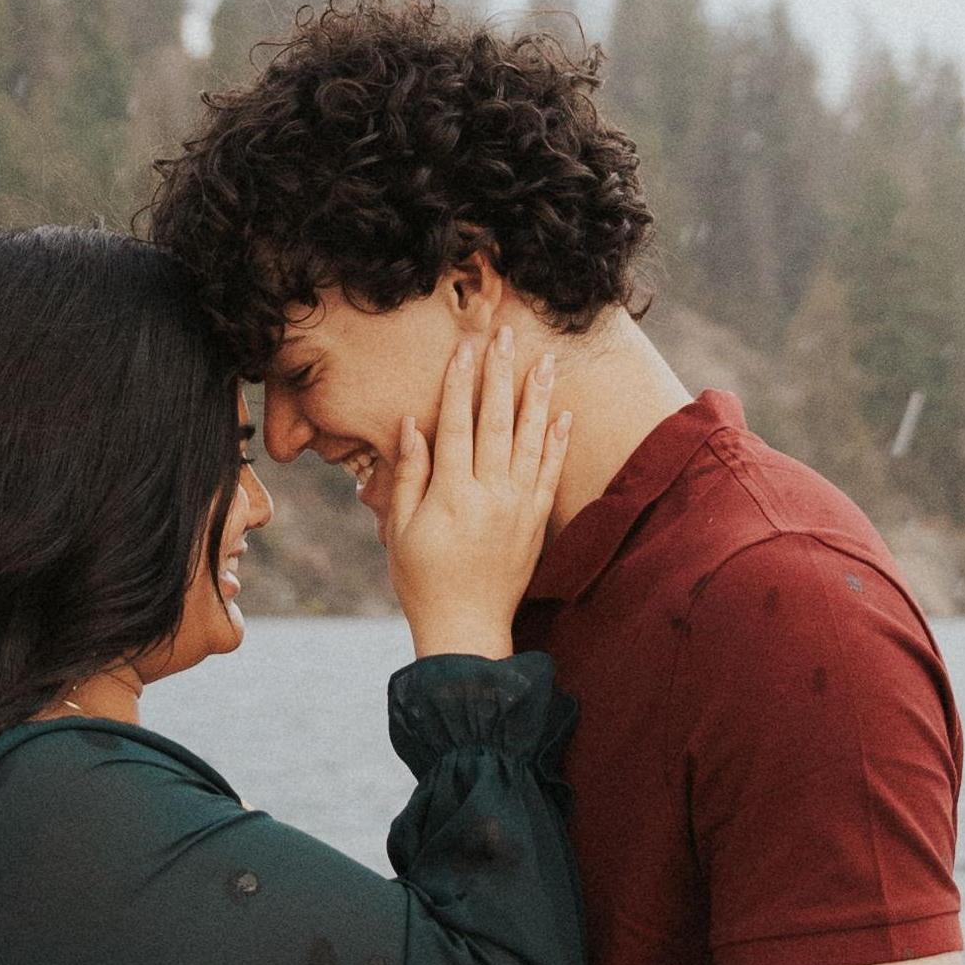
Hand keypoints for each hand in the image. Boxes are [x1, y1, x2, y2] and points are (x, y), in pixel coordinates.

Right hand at [379, 328, 569, 660]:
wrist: (466, 630)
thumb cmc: (422, 581)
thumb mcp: (401, 529)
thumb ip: (410, 474)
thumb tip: (412, 423)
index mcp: (451, 495)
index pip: (456, 425)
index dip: (459, 383)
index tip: (464, 346)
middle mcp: (489, 495)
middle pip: (496, 422)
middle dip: (500, 374)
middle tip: (507, 334)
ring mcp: (517, 508)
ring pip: (530, 441)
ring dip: (537, 397)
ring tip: (545, 360)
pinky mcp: (535, 523)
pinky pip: (550, 474)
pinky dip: (557, 443)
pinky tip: (563, 415)